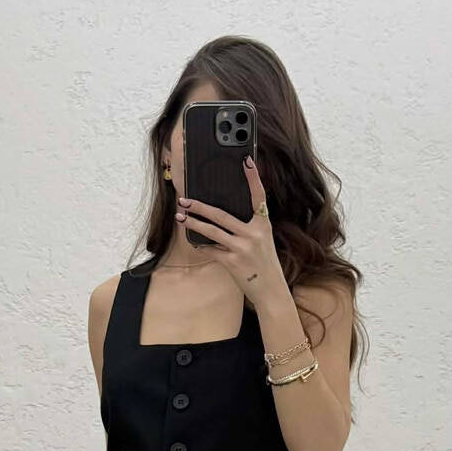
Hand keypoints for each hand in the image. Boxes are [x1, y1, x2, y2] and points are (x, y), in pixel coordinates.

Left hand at [176, 156, 281, 298]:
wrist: (271, 289)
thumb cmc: (264, 263)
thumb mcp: (262, 241)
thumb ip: (248, 227)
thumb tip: (221, 216)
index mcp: (263, 224)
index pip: (259, 196)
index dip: (253, 177)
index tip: (246, 161)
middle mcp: (254, 233)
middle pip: (221, 214)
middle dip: (200, 206)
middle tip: (184, 199)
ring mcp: (243, 247)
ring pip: (212, 231)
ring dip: (193, 223)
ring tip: (180, 216)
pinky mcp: (233, 261)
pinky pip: (211, 250)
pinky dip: (201, 245)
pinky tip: (193, 241)